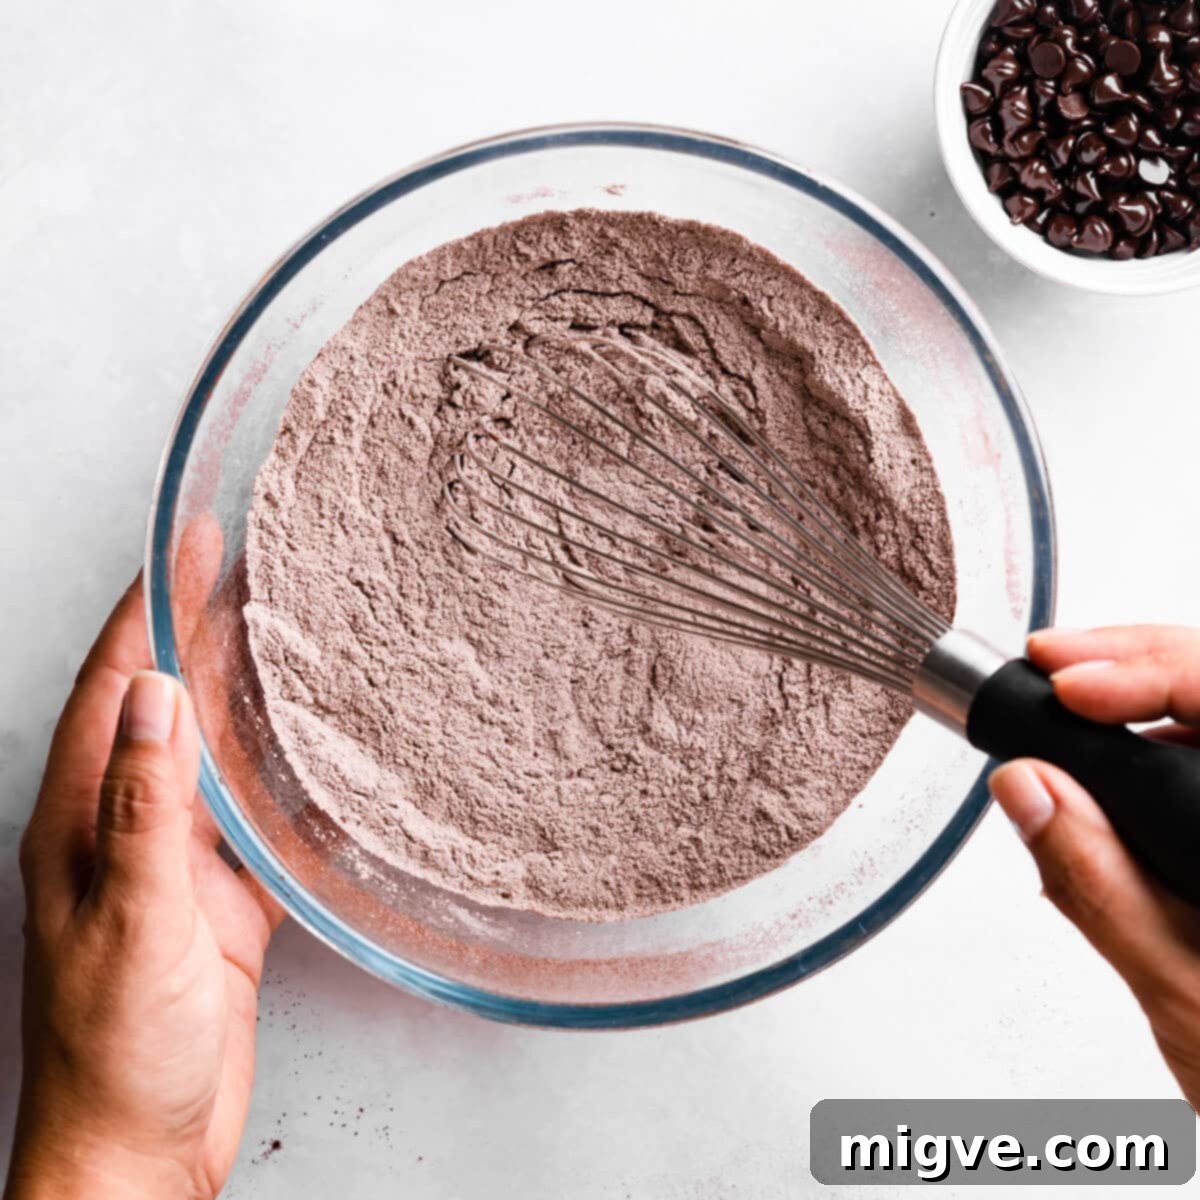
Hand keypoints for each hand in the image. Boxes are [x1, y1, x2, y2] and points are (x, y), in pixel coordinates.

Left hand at [6, 521, 282, 1199]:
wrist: (142, 1151)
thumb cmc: (115, 1054)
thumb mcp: (131, 921)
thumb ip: (144, 809)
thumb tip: (152, 698)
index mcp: (82, 821)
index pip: (114, 687)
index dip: (148, 609)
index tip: (185, 547)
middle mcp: (126, 827)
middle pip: (164, 703)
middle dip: (195, 627)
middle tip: (241, 562)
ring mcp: (177, 861)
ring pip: (212, 750)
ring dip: (239, 685)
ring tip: (281, 627)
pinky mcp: (223, 896)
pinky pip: (254, 811)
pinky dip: (280, 765)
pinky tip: (311, 741)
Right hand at [990, 625, 1199, 1110]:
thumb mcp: (1175, 981)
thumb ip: (1095, 880)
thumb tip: (1027, 785)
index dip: (1146, 670)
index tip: (1067, 684)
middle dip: (1131, 661)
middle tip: (1049, 662)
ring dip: (1137, 695)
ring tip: (1062, 696)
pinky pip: (1199, 752)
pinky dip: (1147, 741)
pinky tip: (1100, 761)